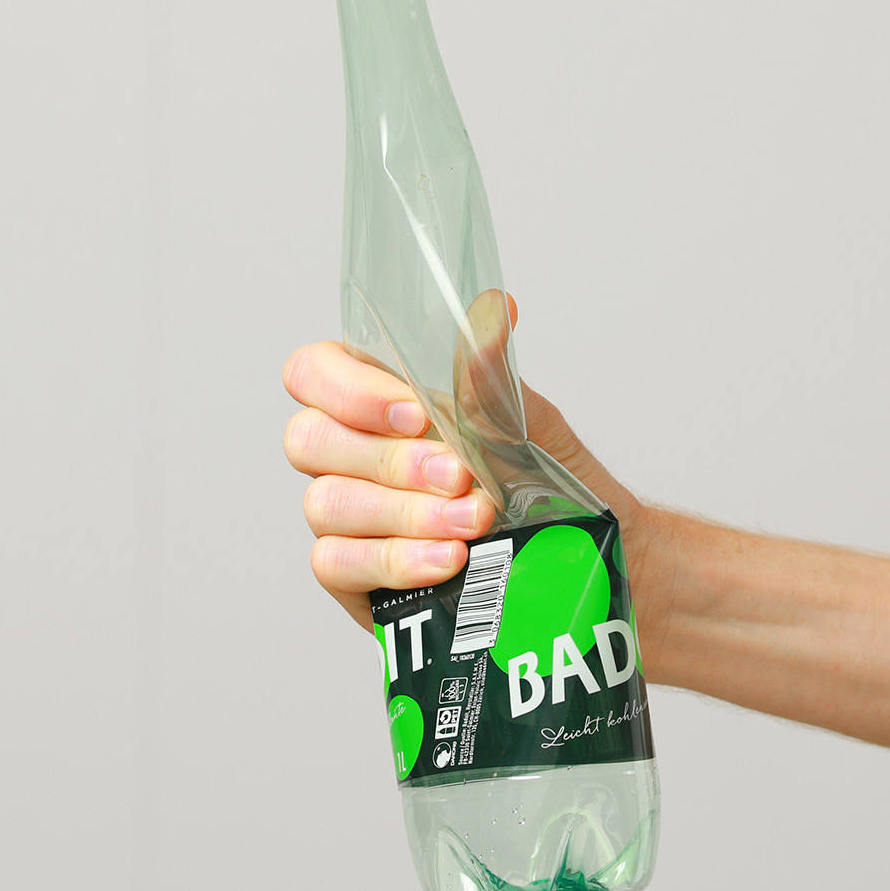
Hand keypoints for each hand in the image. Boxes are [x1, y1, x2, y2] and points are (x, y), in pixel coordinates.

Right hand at [284, 294, 660, 632]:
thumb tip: (492, 313)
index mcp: (380, 401)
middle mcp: (350, 455)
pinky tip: (448, 560)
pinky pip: (335, 564)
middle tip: (460, 475)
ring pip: (326, 504)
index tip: (416, 412)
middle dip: (390, 459)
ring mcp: (348, 518)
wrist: (582, 568)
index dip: (348, 390)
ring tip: (474, 522)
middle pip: (306, 439)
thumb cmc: (551, 491)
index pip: (315, 371)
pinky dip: (395, 559)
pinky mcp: (355, 577)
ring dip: (405, 512)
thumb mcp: (533, 430)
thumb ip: (496, 379)